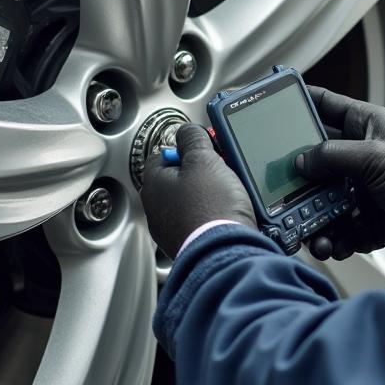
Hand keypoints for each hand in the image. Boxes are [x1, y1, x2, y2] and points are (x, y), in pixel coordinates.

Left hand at [141, 123, 255, 258]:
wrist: (226, 253)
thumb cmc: (211, 209)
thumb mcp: (204, 159)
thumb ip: (193, 138)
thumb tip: (187, 131)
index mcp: (153, 183)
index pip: (163, 154)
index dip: (187, 148)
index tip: (205, 149)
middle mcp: (157, 209)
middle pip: (180, 178)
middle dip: (203, 173)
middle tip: (222, 171)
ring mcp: (173, 229)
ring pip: (193, 200)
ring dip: (210, 195)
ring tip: (231, 194)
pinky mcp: (191, 244)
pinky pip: (202, 221)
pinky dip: (215, 216)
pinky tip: (229, 215)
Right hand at [296, 86, 384, 258]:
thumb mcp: (374, 158)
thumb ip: (333, 156)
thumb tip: (301, 162)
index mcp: (365, 126)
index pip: (325, 105)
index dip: (298, 102)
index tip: (269, 106)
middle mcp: (360, 155)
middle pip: (315, 162)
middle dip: (298, 180)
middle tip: (280, 192)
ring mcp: (362, 188)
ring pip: (323, 201)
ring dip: (314, 219)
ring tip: (311, 235)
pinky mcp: (368, 218)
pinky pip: (340, 229)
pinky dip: (335, 239)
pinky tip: (333, 246)